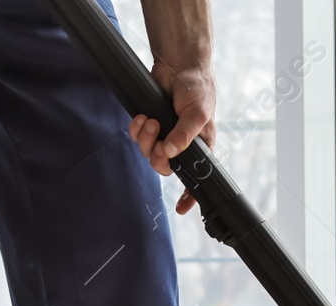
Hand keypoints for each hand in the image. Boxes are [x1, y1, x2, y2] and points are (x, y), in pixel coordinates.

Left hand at [128, 61, 215, 214]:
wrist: (180, 65)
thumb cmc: (198, 89)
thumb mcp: (198, 113)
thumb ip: (185, 135)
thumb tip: (170, 152)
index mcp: (200, 148)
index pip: (196, 178)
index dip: (190, 196)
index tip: (182, 208)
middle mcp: (181, 146)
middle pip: (164, 167)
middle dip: (157, 156)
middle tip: (159, 140)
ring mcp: (164, 135)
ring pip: (148, 153)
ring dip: (145, 139)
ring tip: (150, 121)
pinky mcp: (149, 125)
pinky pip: (137, 138)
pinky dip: (136, 129)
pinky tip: (141, 118)